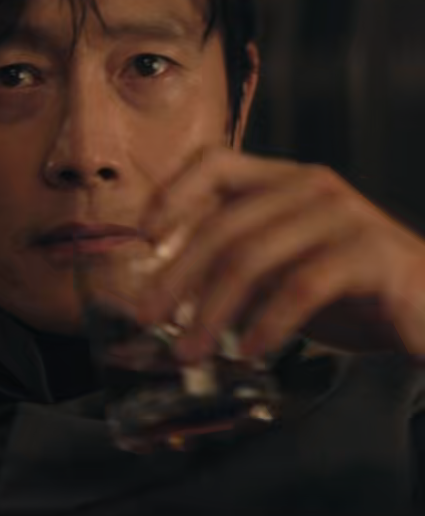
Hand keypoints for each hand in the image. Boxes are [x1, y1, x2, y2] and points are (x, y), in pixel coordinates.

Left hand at [136, 146, 424, 362]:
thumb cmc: (356, 294)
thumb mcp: (284, 271)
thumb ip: (235, 267)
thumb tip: (163, 295)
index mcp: (286, 181)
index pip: (214, 163)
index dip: (172, 194)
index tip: (143, 236)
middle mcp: (313, 187)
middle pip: (222, 225)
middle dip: (177, 277)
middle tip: (148, 319)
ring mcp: (345, 216)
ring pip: (252, 258)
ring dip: (212, 312)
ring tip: (192, 352)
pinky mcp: (373, 254)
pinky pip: (301, 286)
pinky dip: (267, 323)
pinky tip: (251, 353)